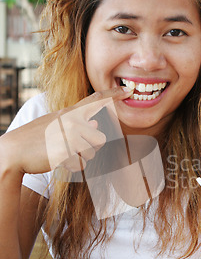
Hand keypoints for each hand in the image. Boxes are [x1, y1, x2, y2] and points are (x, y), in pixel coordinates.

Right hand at [0, 87, 132, 175]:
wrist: (14, 151)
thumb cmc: (36, 137)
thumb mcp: (56, 124)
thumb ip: (77, 123)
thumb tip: (97, 124)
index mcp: (70, 113)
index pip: (95, 100)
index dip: (113, 94)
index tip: (129, 90)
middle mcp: (72, 122)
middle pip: (100, 139)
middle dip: (89, 148)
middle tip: (70, 147)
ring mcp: (68, 137)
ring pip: (91, 154)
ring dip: (79, 158)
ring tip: (61, 153)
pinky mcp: (65, 153)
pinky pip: (80, 166)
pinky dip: (71, 168)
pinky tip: (57, 161)